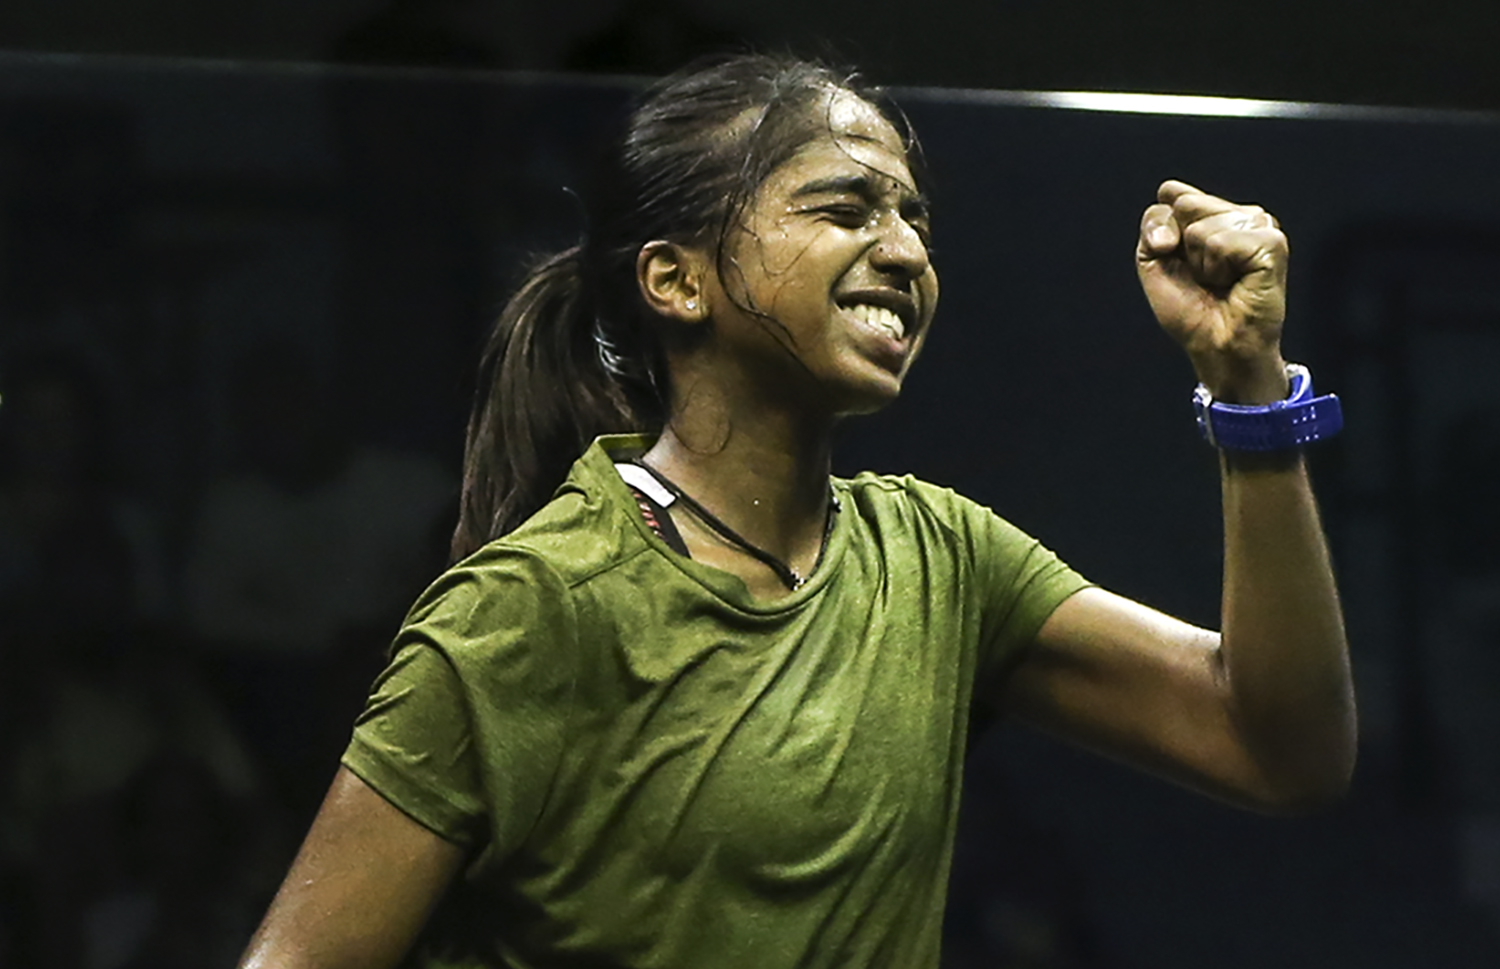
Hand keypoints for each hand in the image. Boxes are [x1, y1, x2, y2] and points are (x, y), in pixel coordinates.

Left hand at [1137, 180, 1288, 402]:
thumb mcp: (1154, 261)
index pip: (1171, 194)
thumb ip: (1154, 224)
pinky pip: (1221, 242)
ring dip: (1201, 263)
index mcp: (1212, 214)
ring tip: (1221, 281)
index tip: (1173, 258)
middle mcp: (1238, 213)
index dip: (1161, 231)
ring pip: (1203, 225)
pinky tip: (1237, 281)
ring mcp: (1259, 224)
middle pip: (1185, 204)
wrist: (1216, 345)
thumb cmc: (1191, 310)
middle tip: (1203, 276)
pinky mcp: (1272, 242)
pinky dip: (1218, 268)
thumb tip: (1174, 201)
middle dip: (1181, 248)